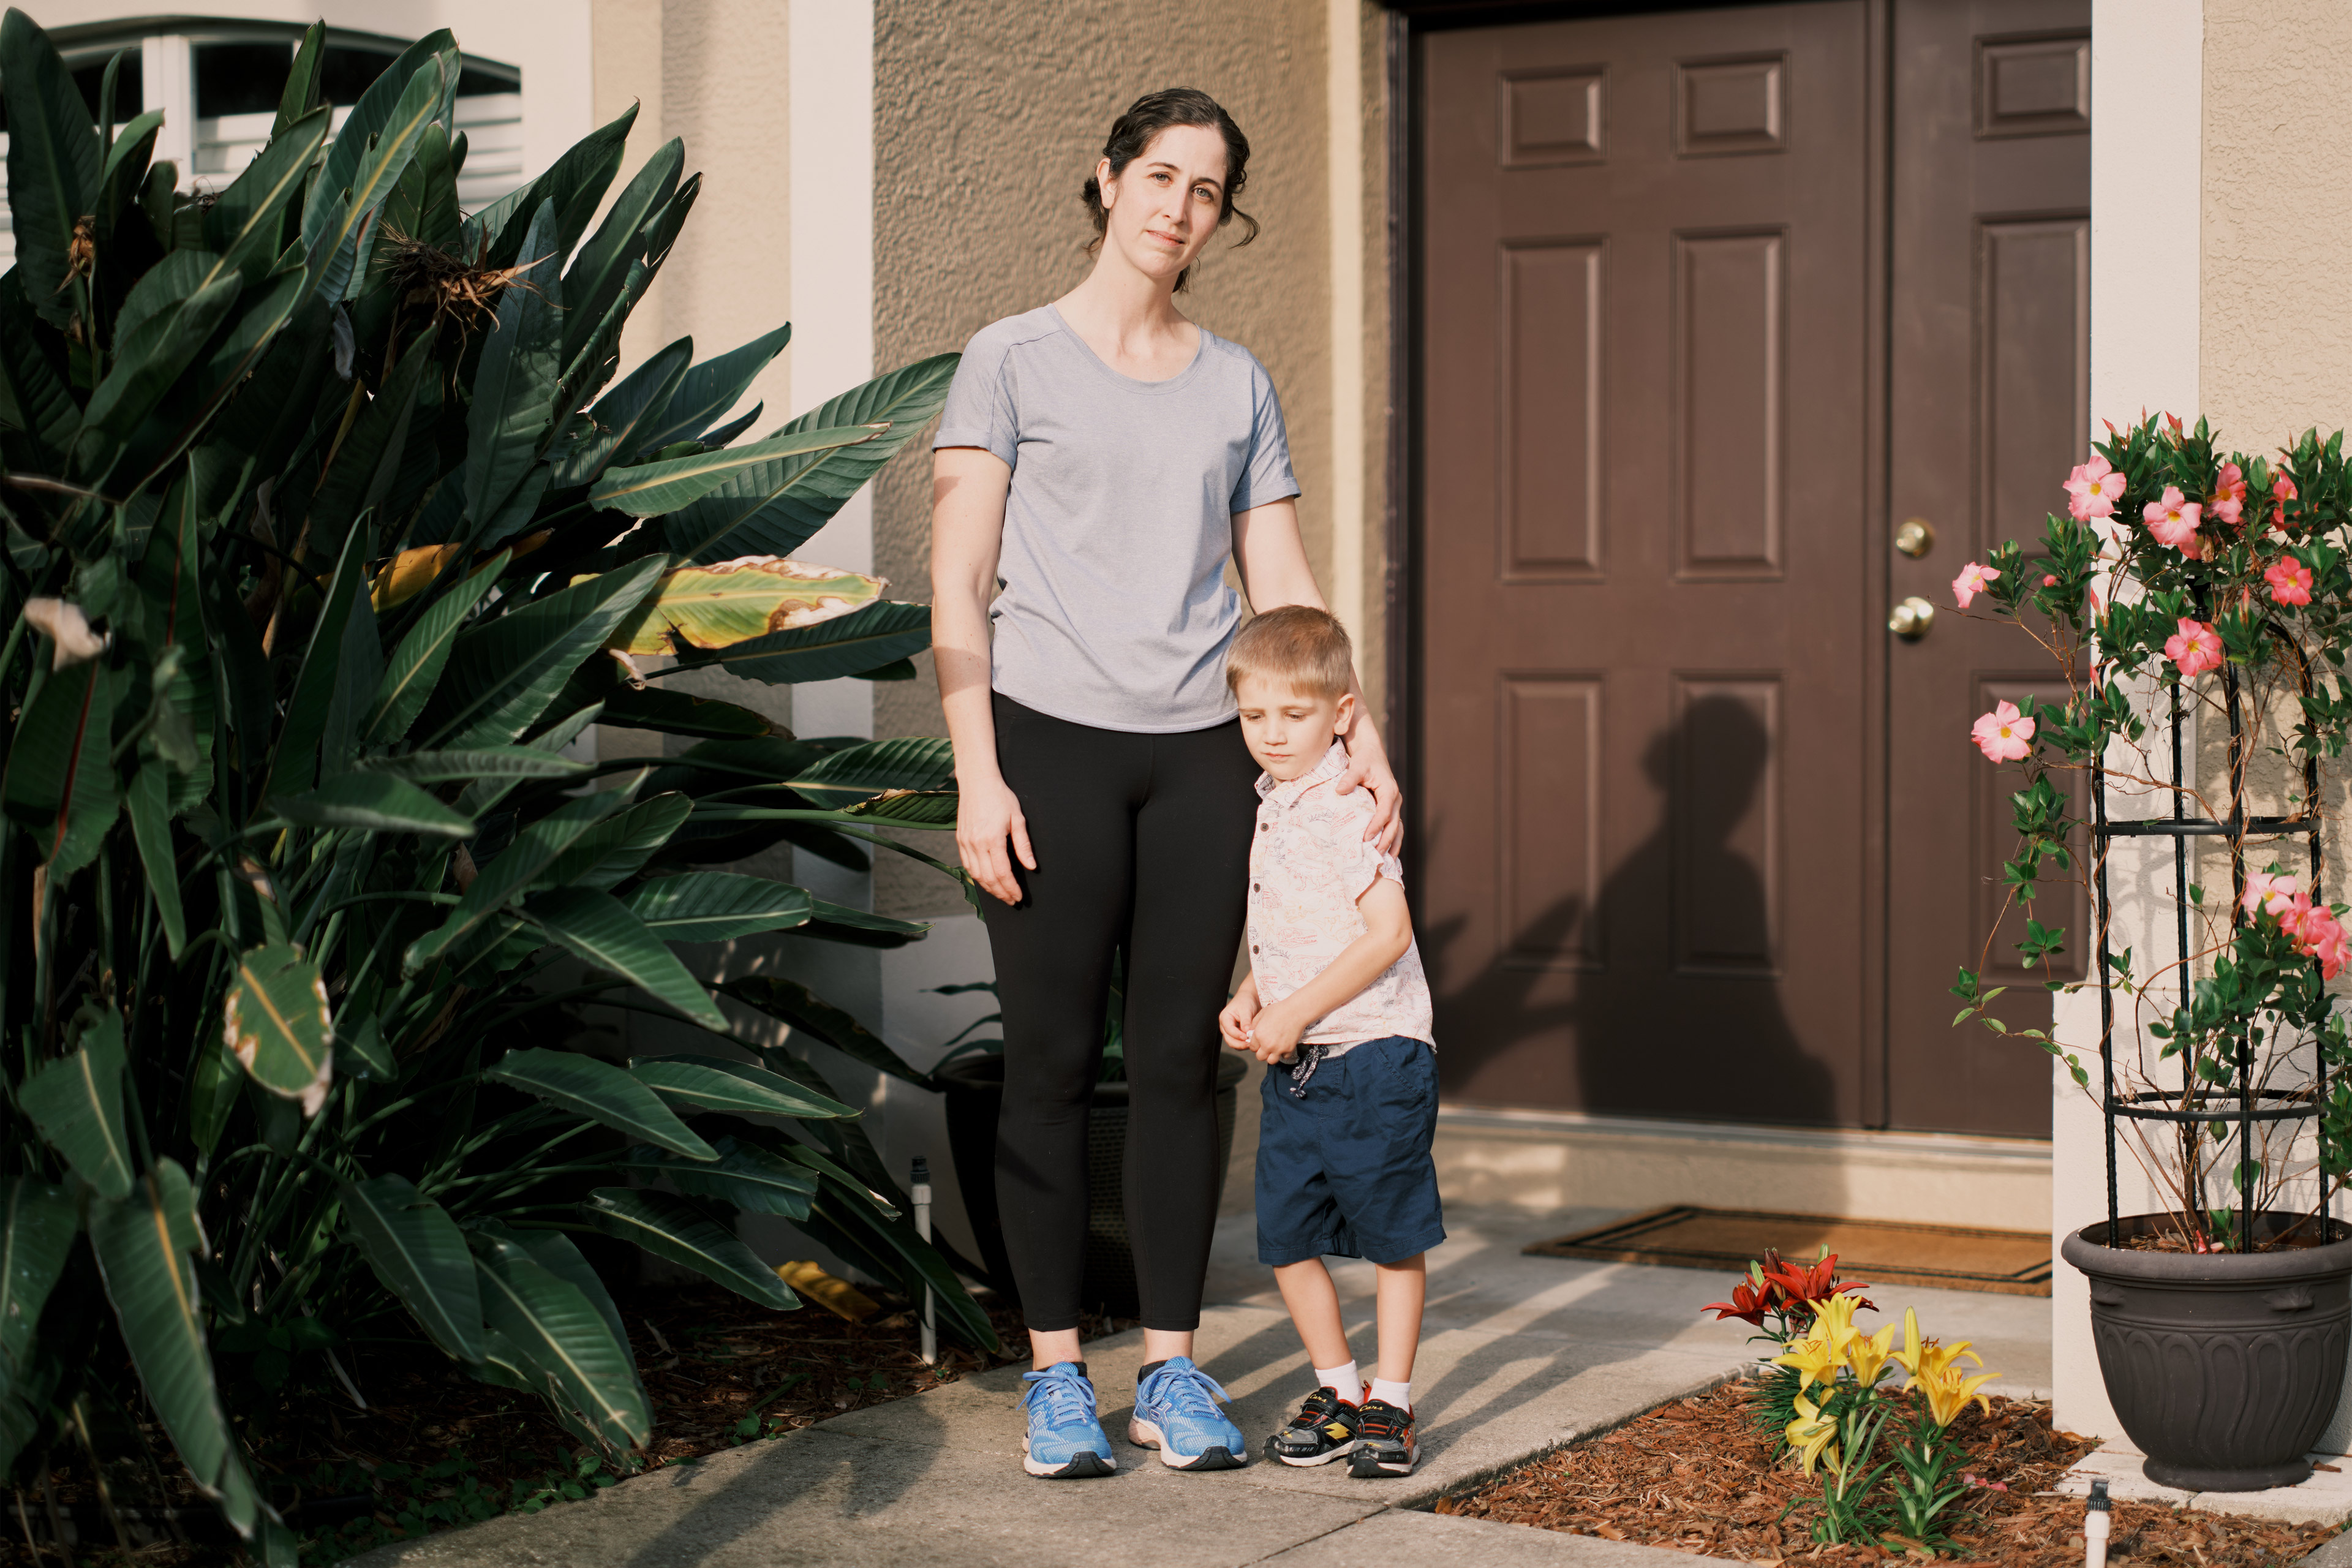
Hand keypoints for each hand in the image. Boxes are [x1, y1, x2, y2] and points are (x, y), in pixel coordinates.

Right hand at [954, 773, 1034, 905]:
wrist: (977, 781)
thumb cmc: (1000, 797)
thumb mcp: (1018, 818)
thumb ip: (1023, 845)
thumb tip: (1031, 866)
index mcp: (992, 839)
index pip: (1003, 873)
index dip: (1011, 888)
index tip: (1019, 897)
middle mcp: (976, 843)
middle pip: (989, 878)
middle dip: (1001, 893)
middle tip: (1012, 901)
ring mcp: (965, 842)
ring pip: (976, 875)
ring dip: (989, 888)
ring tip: (1001, 894)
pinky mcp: (960, 840)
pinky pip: (967, 865)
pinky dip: (977, 877)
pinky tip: (987, 881)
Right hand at [1219, 988, 1258, 1051]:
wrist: (1250, 999)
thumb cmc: (1246, 1001)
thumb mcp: (1246, 1009)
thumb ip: (1246, 1021)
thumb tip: (1246, 1032)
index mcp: (1225, 1018)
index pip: (1229, 1030)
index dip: (1238, 1035)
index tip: (1247, 1037)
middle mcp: (1225, 1026)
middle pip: (1229, 1040)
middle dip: (1239, 1044)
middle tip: (1250, 1043)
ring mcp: (1230, 1031)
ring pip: (1234, 1043)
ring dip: (1242, 1045)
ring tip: (1252, 1042)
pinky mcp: (1236, 1034)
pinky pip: (1239, 1042)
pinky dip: (1244, 1044)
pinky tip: (1252, 1041)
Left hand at [1245, 999, 1306, 1065]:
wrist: (1296, 1011)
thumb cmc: (1278, 1010)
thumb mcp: (1262, 1014)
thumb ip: (1254, 1024)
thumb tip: (1250, 1032)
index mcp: (1258, 1035)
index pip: (1252, 1048)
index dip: (1255, 1045)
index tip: (1260, 1042)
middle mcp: (1267, 1044)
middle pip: (1260, 1057)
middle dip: (1262, 1052)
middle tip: (1266, 1046)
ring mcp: (1278, 1048)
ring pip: (1271, 1061)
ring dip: (1272, 1056)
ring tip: (1274, 1049)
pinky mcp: (1288, 1049)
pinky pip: (1284, 1057)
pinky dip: (1284, 1053)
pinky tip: (1284, 1045)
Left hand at [1333, 742, 1402, 856]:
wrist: (1371, 753)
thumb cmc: (1364, 759)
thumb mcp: (1357, 766)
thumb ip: (1349, 778)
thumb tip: (1339, 790)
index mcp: (1389, 791)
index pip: (1384, 813)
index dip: (1376, 827)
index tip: (1366, 839)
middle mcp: (1394, 800)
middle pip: (1393, 825)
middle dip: (1385, 841)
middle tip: (1375, 857)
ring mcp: (1393, 805)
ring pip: (1397, 828)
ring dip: (1392, 845)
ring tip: (1386, 862)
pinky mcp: (1389, 808)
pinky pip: (1393, 827)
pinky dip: (1392, 840)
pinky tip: (1387, 853)